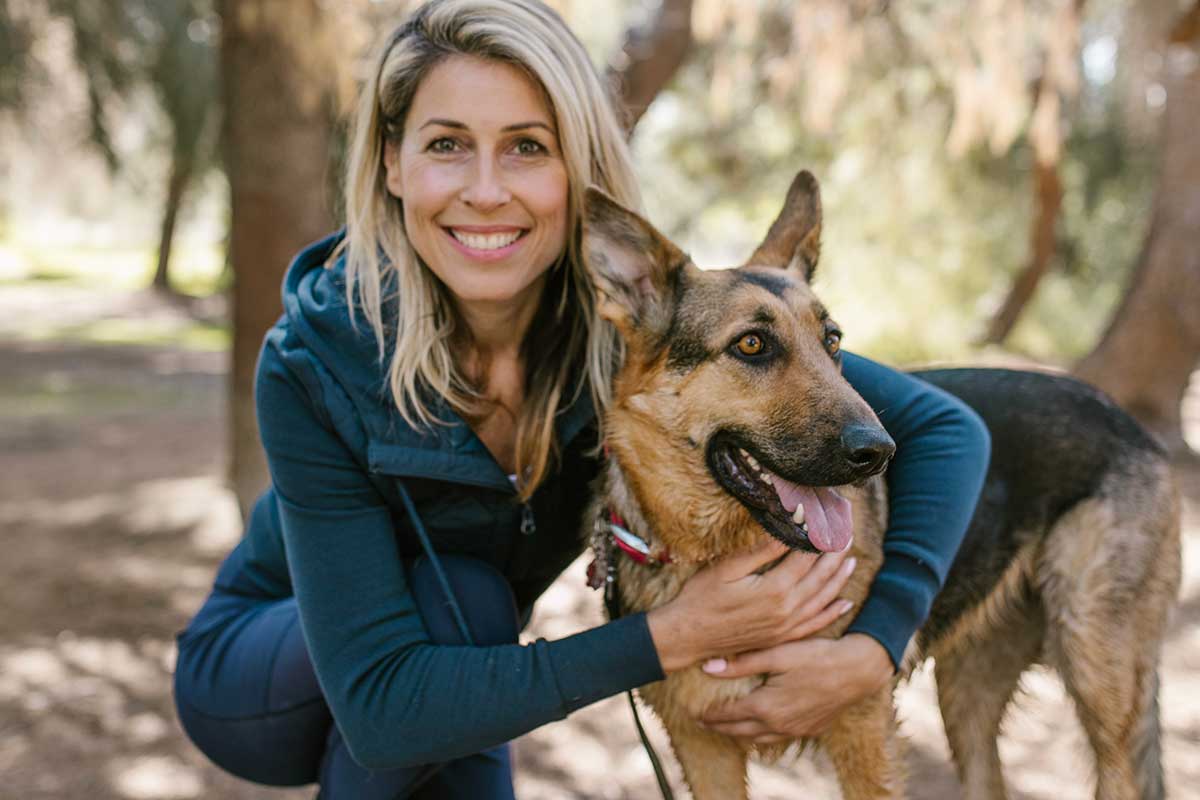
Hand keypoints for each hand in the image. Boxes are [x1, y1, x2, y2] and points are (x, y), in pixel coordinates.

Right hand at [646, 538, 856, 671]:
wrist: (688, 636)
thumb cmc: (702, 597)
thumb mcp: (728, 568)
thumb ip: (762, 551)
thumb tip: (789, 530)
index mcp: (775, 589)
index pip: (808, 556)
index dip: (821, 535)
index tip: (830, 518)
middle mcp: (787, 610)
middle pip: (821, 576)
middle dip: (836, 552)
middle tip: (848, 532)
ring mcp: (787, 627)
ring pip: (823, 599)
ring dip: (840, 578)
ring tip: (851, 559)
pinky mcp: (782, 638)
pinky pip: (815, 624)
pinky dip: (832, 612)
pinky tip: (844, 603)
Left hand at [699, 633, 893, 742]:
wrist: (858, 670)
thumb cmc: (817, 656)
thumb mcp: (777, 653)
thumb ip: (741, 663)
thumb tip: (707, 668)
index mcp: (765, 706)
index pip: (727, 714)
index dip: (708, 713)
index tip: (693, 711)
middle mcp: (778, 724)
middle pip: (739, 731)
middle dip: (718, 727)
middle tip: (702, 722)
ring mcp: (795, 729)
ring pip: (758, 739)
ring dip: (739, 733)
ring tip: (725, 728)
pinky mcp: (810, 729)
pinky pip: (778, 738)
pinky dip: (762, 735)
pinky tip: (760, 728)